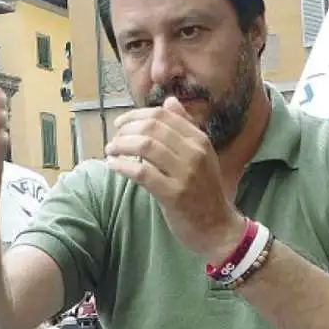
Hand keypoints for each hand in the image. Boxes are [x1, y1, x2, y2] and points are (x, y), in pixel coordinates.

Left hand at [105, 96, 245, 263]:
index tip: (120, 124)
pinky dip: (122, 166)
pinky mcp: (174, 194)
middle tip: (114, 139)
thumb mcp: (201, 154)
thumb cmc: (204, 191)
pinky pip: (141, 173)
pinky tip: (113, 166)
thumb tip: (169, 101)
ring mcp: (185, 173)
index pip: (163, 115)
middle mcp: (194, 152)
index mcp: (200, 140)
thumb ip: (185, 127)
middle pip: (152, 127)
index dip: (136, 115)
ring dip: (121, 146)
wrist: (218, 227)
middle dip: (126, 130)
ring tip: (111, 151)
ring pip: (145, 146)